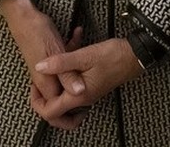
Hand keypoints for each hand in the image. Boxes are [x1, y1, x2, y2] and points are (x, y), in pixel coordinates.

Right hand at [0, 0, 84, 110]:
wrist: (23, 16)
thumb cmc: (38, 32)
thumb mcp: (57, 53)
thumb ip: (68, 75)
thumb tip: (80, 93)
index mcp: (46, 82)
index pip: (55, 109)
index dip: (69, 111)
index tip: (83, 104)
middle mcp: (43, 80)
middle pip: (58, 98)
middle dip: (74, 92)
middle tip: (86, 84)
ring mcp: (44, 71)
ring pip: (62, 81)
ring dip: (74, 69)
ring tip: (84, 54)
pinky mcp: (46, 62)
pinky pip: (61, 67)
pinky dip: (70, 55)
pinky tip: (77, 36)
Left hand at [31, 37, 145, 128]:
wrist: (135, 55)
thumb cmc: (114, 56)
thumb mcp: (84, 56)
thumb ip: (61, 62)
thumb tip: (40, 67)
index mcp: (79, 96)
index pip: (50, 113)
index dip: (37, 101)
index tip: (34, 86)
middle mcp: (82, 99)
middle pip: (56, 115)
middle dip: (43, 103)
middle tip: (38, 87)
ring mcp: (87, 94)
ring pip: (63, 102)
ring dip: (54, 91)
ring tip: (48, 75)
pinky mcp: (90, 87)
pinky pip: (71, 91)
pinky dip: (64, 81)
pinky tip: (64, 64)